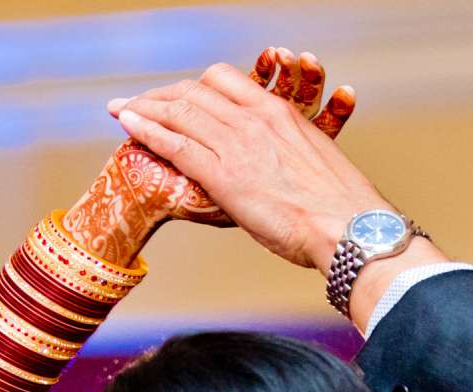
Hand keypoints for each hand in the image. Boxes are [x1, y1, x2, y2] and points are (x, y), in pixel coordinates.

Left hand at [108, 51, 388, 271]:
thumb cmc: (342, 210)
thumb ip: (289, 157)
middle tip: (141, 102)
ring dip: (144, 107)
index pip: (224, 81)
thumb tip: (283, 173)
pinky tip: (128, 124)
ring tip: (122, 110)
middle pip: (194, 91)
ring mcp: (237, 144)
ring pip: (178, 111)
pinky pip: (175, 143)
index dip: (194, 86)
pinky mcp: (223, 175)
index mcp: (280, 113)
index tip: (179, 96)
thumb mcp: (316, 165)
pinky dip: (146, 129)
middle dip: (162, 94)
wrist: (351, 230)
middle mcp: (255, 119)